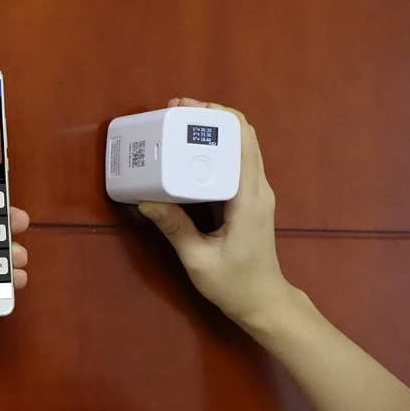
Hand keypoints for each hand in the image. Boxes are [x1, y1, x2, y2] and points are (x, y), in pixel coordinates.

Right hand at [140, 98, 294, 325]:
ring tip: (181, 122)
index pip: (242, 142)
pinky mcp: (252, 199)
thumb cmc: (234, 285)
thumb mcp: (197, 259)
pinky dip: (218, 146)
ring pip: (244, 144)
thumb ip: (174, 228)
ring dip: (216, 128)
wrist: (263, 301)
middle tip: (176, 110)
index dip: (216, 117)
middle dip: (212, 115)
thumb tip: (147, 201)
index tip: (185, 109)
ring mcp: (258, 193)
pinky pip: (239, 161)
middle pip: (244, 134)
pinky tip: (192, 150)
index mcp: (247, 200)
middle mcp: (258, 190)